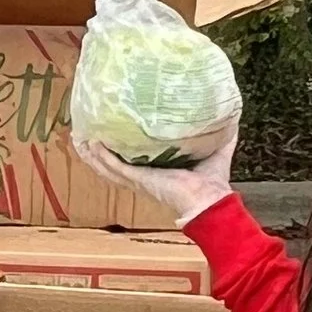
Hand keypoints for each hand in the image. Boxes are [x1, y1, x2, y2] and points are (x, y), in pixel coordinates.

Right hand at [72, 125, 239, 229]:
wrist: (209, 200)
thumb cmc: (212, 182)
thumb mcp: (216, 149)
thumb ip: (222, 132)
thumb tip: (231, 111)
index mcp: (159, 172)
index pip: (136, 159)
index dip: (123, 148)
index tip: (114, 133)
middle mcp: (145, 176)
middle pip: (114, 163)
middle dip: (100, 151)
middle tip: (87, 134)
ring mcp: (139, 179)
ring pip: (108, 166)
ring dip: (93, 154)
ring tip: (80, 138)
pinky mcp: (139, 179)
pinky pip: (115, 167)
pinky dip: (101, 157)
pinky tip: (91, 145)